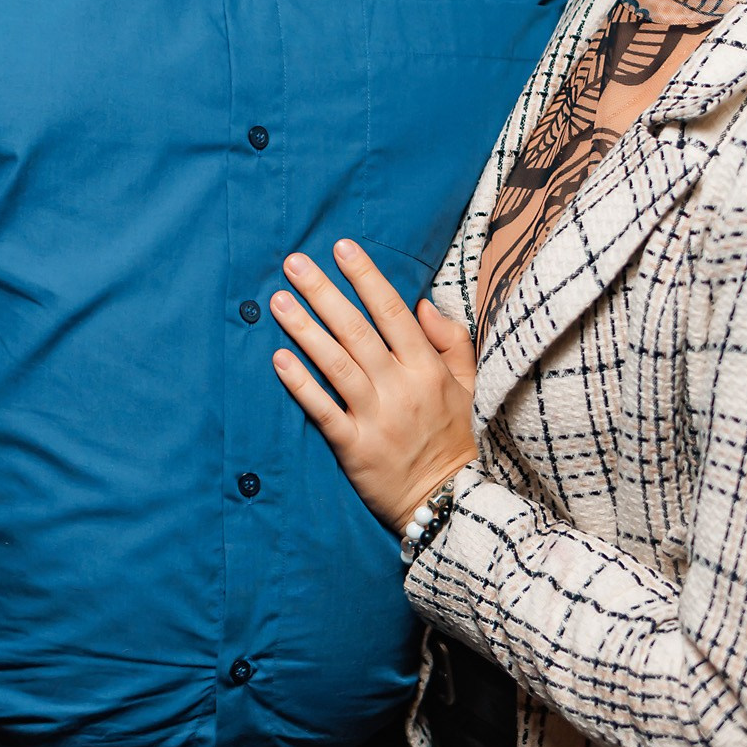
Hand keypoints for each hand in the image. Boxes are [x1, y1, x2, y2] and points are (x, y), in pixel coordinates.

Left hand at [271, 240, 477, 533]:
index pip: (393, 312)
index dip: (366, 277)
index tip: (342, 247)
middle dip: (324, 292)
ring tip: (279, 302)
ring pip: (336, 365)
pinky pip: (324, 410)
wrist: (448, 499)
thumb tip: (421, 304)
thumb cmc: (453, 436)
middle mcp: (400, 387)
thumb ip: (450, 341)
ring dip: (306, 330)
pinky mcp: (354, 447)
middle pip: (357, 331)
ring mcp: (376, 417)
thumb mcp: (467, 384)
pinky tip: (279, 359)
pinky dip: (301, 384)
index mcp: (426, 368)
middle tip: (294, 262)